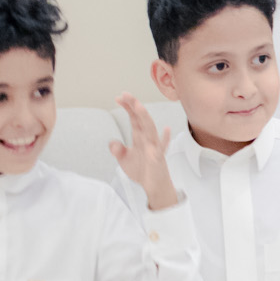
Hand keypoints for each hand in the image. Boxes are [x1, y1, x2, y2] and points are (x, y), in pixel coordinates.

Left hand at [108, 95, 179, 209]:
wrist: (154, 186)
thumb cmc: (142, 170)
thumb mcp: (124, 160)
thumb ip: (117, 150)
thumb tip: (112, 142)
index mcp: (139, 137)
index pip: (134, 119)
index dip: (127, 108)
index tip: (119, 97)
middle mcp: (147, 139)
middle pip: (141, 120)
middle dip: (134, 107)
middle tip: (126, 95)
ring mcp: (154, 148)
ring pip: (150, 129)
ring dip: (145, 118)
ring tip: (139, 107)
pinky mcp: (158, 158)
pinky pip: (162, 147)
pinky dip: (165, 138)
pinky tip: (167, 130)